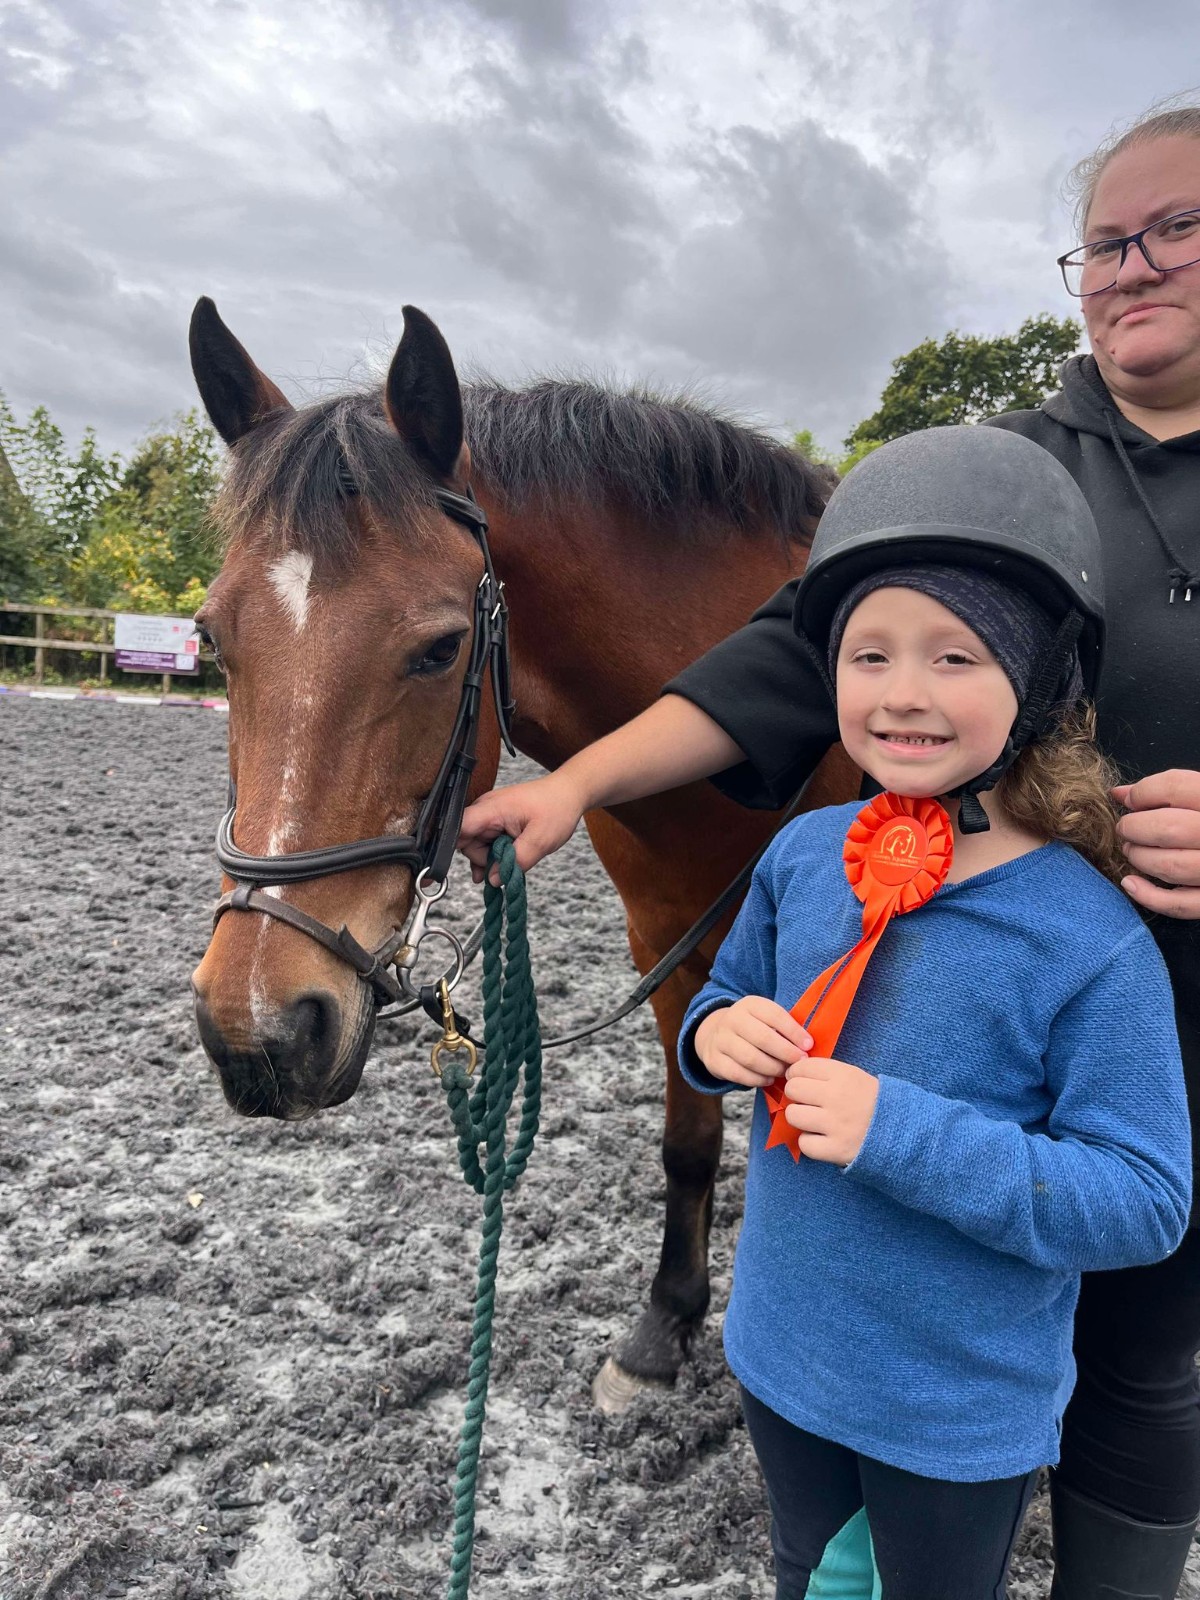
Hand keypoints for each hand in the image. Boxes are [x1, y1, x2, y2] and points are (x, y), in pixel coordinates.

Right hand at [458, 772, 587, 884]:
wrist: (568, 793)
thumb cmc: (557, 808)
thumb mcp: (541, 840)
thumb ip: (516, 861)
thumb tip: (493, 879)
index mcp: (492, 809)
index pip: (458, 828)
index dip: (453, 848)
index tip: (467, 868)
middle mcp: (485, 809)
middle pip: (466, 840)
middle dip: (482, 859)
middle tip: (505, 868)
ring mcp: (490, 814)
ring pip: (475, 843)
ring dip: (489, 859)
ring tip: (509, 865)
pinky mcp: (496, 820)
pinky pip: (486, 841)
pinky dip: (494, 854)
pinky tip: (504, 864)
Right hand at [694, 997, 811, 1088]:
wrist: (716, 1035)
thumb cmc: (753, 1029)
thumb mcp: (766, 1019)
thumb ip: (785, 1027)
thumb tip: (809, 1045)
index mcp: (750, 1004)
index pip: (774, 1015)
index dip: (794, 1032)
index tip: (808, 1046)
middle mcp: (733, 1019)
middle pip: (763, 1038)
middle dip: (786, 1053)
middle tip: (799, 1062)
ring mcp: (720, 1039)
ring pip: (751, 1058)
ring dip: (773, 1068)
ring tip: (785, 1072)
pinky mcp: (714, 1060)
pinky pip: (738, 1074)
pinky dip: (757, 1080)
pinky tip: (768, 1079)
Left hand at [783, 1056, 879, 1165]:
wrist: (903, 1132)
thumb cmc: (873, 1102)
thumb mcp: (855, 1077)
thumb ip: (826, 1073)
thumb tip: (792, 1072)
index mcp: (843, 1075)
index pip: (801, 1067)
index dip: (797, 1074)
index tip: (803, 1081)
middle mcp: (837, 1097)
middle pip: (793, 1089)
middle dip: (797, 1095)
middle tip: (809, 1102)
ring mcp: (835, 1124)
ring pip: (793, 1115)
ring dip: (801, 1118)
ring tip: (814, 1121)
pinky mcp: (836, 1149)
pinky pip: (804, 1143)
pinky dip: (810, 1143)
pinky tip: (822, 1139)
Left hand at [1113, 769, 1199, 919]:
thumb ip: (1170, 790)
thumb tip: (1119, 794)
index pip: (1175, 787)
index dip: (1143, 792)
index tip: (1131, 800)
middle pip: (1168, 829)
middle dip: (1135, 828)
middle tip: (1126, 829)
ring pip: (1171, 867)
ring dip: (1140, 858)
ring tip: (1132, 850)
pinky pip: (1181, 905)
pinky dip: (1149, 896)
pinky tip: (1131, 883)